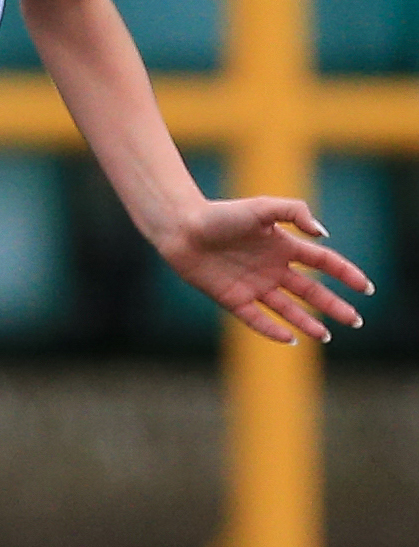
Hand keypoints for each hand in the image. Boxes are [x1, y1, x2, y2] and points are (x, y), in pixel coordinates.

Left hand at [154, 194, 372, 344]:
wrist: (181, 228)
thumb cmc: (221, 214)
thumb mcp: (263, 207)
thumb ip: (296, 213)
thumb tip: (323, 235)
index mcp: (283, 246)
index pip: (323, 262)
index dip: (346, 274)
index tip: (366, 288)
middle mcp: (272, 268)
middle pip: (311, 291)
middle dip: (334, 306)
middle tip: (356, 321)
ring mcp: (253, 285)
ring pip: (288, 308)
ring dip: (308, 322)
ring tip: (328, 336)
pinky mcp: (232, 298)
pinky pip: (257, 319)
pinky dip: (273, 329)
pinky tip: (292, 339)